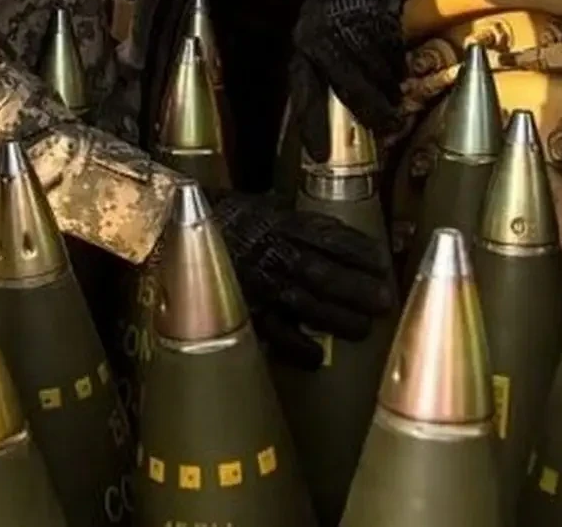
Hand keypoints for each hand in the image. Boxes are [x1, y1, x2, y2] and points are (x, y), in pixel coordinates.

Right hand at [212, 191, 395, 368]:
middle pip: (324, 273)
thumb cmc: (226, 217)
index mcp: (282, 224)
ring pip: (306, 304)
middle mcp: (273, 254)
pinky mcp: (244, 311)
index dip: (359, 252)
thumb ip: (298, 220)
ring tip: (363, 328)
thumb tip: (333, 233)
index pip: (330, 237)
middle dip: (357, 288)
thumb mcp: (263, 205)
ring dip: (338, 318)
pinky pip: (273, 334)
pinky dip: (297, 347)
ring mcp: (259, 285)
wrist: (177, 232)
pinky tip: (317, 356)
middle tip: (384, 301)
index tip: (382, 263)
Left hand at [289, 0, 414, 161]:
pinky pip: (394, 63)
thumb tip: (324, 111)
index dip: (313, 128)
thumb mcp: (309, 39)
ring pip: (379, 81)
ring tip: (392, 99)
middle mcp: (331, 45)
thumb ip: (313, 73)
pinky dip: (396, 72)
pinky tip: (394, 70)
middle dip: (373, 114)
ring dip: (388, 92)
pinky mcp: (386, 31)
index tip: (322, 154)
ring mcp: (361, 38)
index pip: (306, 96)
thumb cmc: (330, 6)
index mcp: (307, 49)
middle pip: (356, 93)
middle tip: (387, 127)